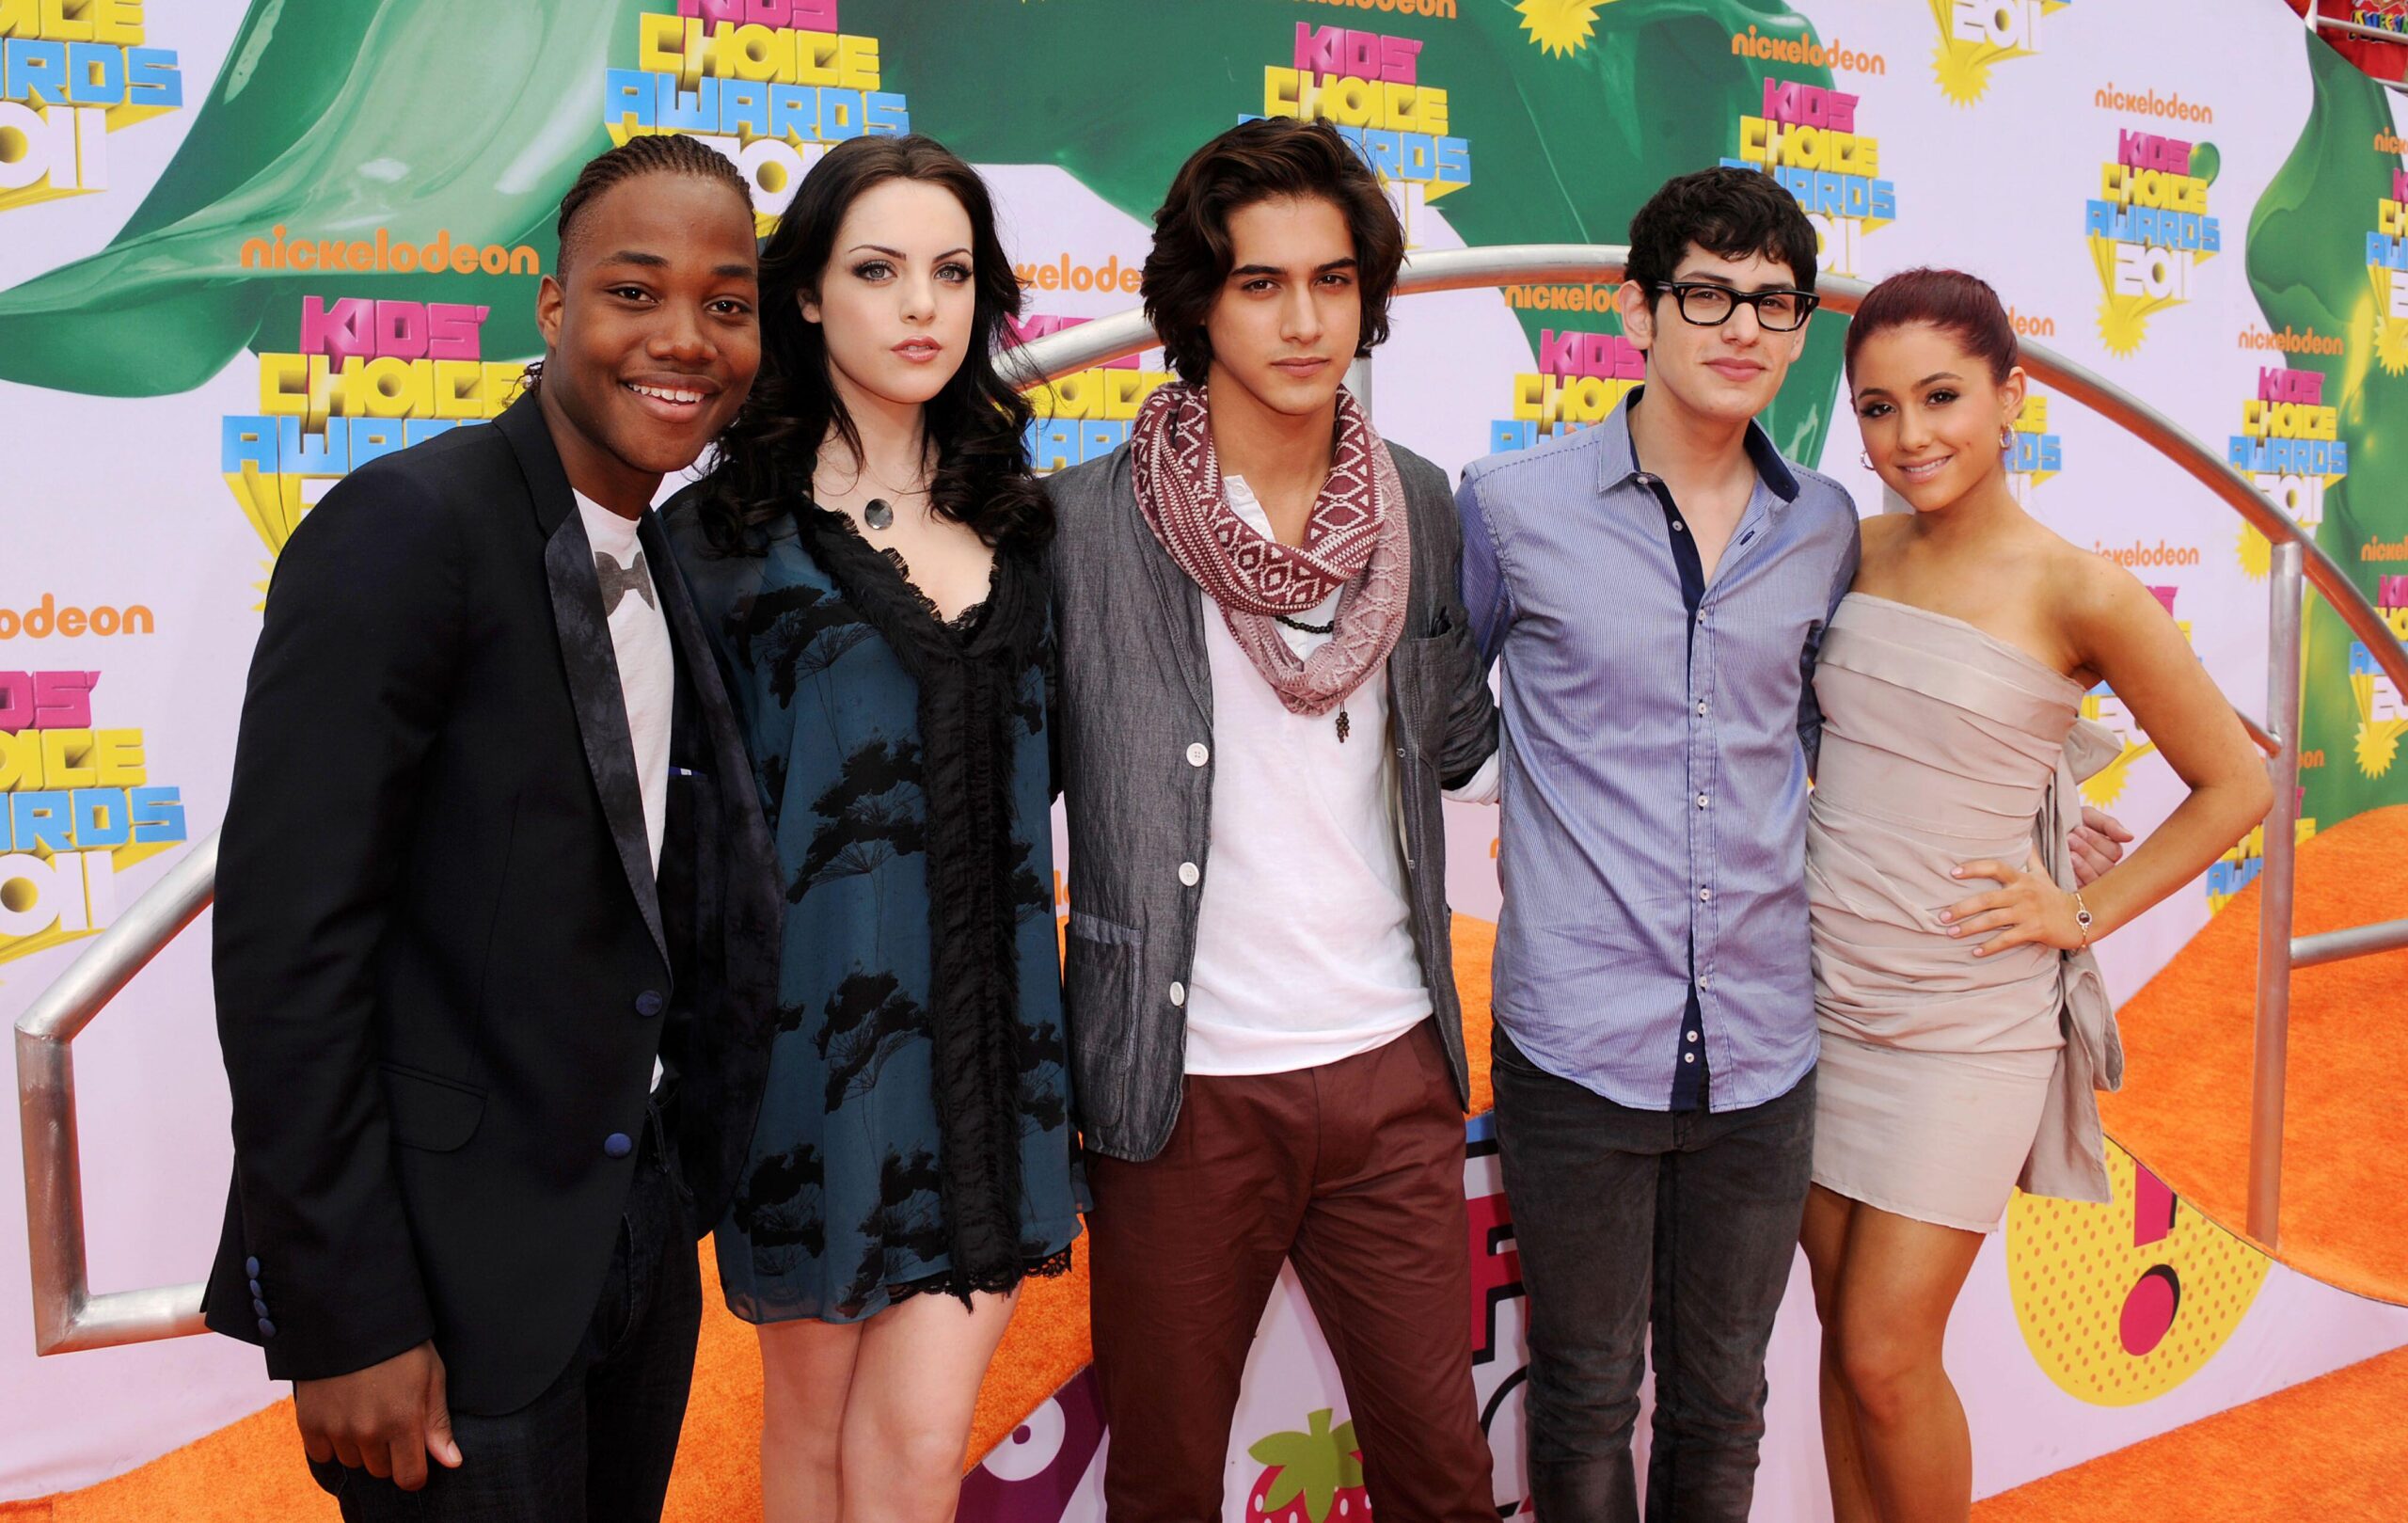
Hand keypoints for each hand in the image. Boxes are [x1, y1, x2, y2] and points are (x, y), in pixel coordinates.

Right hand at [293, 1340, 460, 1489]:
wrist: (348, 1314)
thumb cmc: (399, 1343)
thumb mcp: (431, 1375)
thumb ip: (437, 1423)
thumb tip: (452, 1462)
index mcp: (404, 1421)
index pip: (409, 1478)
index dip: (414, 1471)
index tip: (413, 1456)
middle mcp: (369, 1431)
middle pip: (381, 1470)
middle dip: (388, 1452)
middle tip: (388, 1418)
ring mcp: (336, 1429)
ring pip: (352, 1461)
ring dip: (359, 1445)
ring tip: (364, 1409)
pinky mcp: (309, 1422)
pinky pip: (321, 1454)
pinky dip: (330, 1440)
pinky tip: (340, 1413)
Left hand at [1942, 855, 2087, 955]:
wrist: (2082, 916)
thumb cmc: (2055, 896)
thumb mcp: (2043, 874)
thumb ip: (2030, 858)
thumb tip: (2025, 838)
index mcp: (2021, 879)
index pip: (1995, 868)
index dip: (1974, 868)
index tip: (1953, 873)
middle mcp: (2022, 893)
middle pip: (1987, 899)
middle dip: (1962, 908)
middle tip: (1942, 916)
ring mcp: (2028, 912)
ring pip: (1993, 920)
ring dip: (1970, 928)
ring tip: (1951, 933)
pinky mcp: (2034, 930)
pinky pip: (2007, 939)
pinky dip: (1990, 946)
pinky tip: (1975, 952)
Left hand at [2069, 806, 2132, 886]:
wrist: (2044, 830)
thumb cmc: (2069, 823)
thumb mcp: (2088, 817)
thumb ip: (2109, 825)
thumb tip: (2130, 837)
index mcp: (2110, 852)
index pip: (2114, 852)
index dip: (2096, 841)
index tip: (2078, 829)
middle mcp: (2104, 868)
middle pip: (2106, 866)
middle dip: (2087, 850)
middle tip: (2070, 838)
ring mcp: (2091, 880)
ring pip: (2096, 878)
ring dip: (2082, 863)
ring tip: (2068, 851)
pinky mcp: (2077, 890)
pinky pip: (2083, 888)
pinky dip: (2075, 876)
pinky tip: (2066, 865)